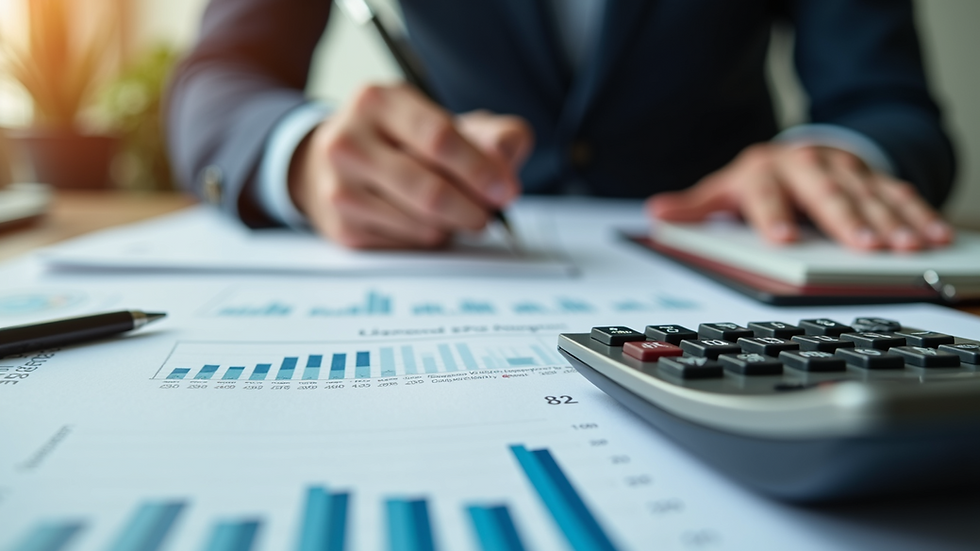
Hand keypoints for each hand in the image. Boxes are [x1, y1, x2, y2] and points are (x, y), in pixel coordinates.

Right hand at [289, 84, 532, 247]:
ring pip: (422, 224)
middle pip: (430, 190)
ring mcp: (339, 187)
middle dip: (473, 208)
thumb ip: (490, 134)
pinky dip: (429, 238)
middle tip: (490, 214)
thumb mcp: (441, 121)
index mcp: (378, 102)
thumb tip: (507, 156)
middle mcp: (348, 141)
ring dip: (453, 225)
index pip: (439, 139)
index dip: (480, 170)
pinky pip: (407, 244)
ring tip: (456, 213)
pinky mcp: (341, 228)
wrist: (326, 163)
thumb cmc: (398, 141)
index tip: (506, 191)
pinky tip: (425, 221)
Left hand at [646, 144, 953, 250]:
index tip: (784, 238)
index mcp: (763, 171)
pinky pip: (899, 193)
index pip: (766, 195)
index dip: (774, 216)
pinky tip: (932, 234)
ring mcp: (842, 170)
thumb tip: (656, 214)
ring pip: (867, 195)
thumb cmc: (760, 180)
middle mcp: (804, 166)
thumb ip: (694, 208)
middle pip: (825, 194)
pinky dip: (918, 213)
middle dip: (847, 220)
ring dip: (889, 221)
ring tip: (904, 246)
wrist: (799, 154)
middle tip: (865, 247)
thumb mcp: (725, 190)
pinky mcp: (872, 176)